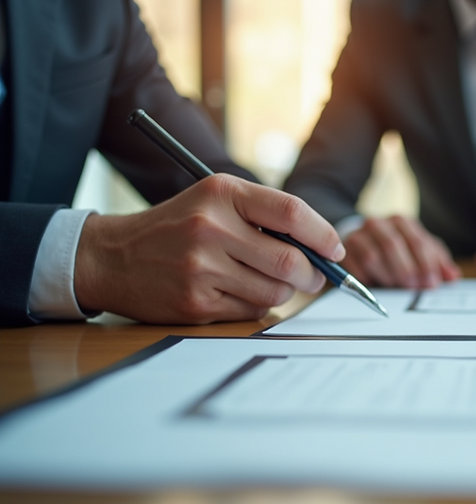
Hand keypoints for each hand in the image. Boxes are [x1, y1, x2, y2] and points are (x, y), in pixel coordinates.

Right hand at [74, 174, 344, 323]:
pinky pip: (252, 310)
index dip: (323, 234)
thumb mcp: (215, 201)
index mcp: (222, 193)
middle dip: (312, 275)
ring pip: (275, 291)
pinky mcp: (195, 302)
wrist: (112, 257)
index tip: (336, 250)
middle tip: (313, 278)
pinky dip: (257, 305)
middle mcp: (211, 227)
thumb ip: (265, 216)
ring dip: (284, 292)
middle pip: (290, 261)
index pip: (291, 212)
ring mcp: (202, 267)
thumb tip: (320, 249)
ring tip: (270, 282)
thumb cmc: (176, 227)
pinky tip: (238, 292)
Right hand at [341, 216, 460, 287]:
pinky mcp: (344, 251)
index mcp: (401, 221)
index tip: (432, 283)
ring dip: (387, 275)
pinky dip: (366, 278)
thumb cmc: (398, 246)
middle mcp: (378, 224)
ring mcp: (359, 235)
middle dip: (407, 269)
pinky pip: (354, 266)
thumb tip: (453, 276)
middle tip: (415, 287)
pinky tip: (376, 286)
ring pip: (372, 256)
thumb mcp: (421, 249)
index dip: (426, 263)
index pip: (416, 241)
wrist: (364, 238)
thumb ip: (438, 262)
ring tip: (396, 287)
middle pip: (393, 245)